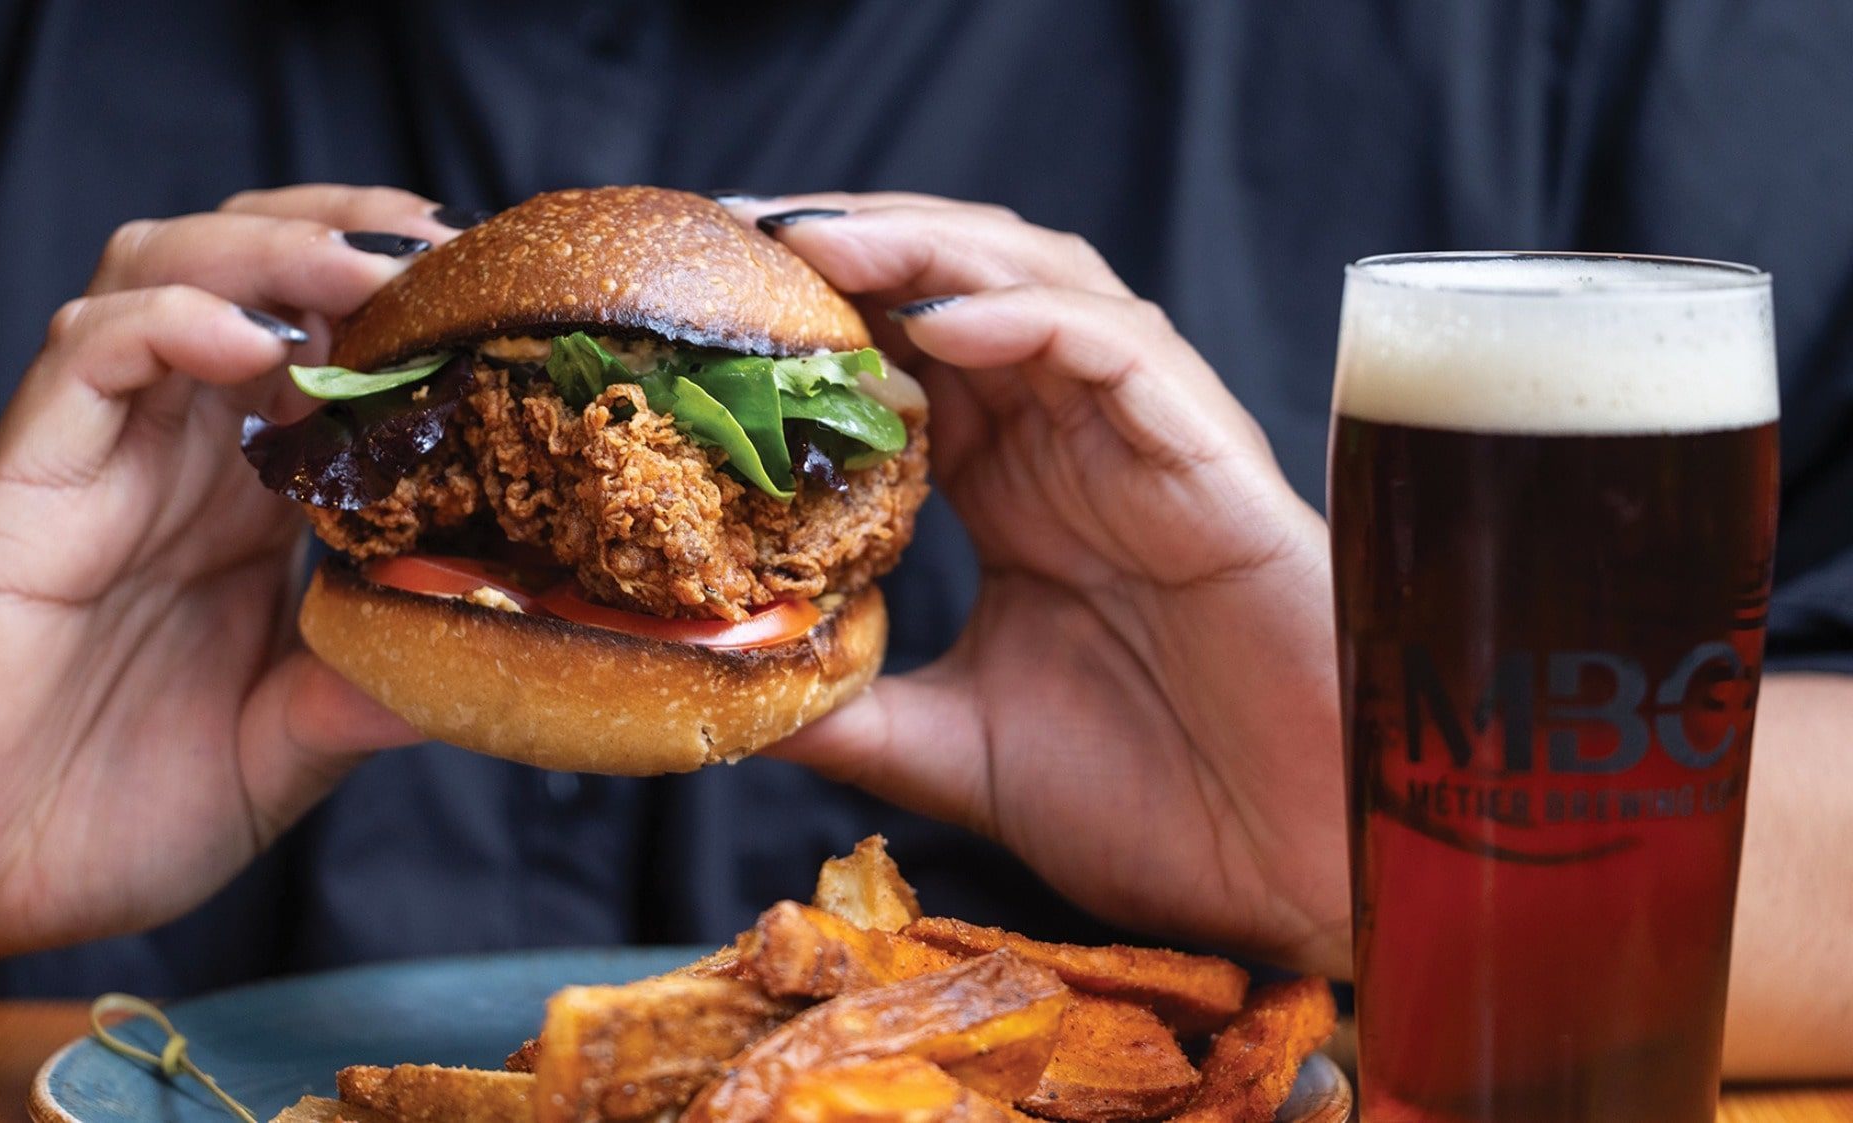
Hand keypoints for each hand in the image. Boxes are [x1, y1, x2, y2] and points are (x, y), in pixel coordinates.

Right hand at [0, 186, 455, 974]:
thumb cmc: (92, 821)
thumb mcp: (269, 760)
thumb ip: (358, 701)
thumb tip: (483, 660)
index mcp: (242, 512)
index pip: (329, 359)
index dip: (408, 315)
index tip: (498, 301)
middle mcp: (176, 465)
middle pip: (254, 279)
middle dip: (350, 236)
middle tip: (449, 249)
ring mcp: (101, 463)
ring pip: (166, 276)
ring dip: (270, 249)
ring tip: (368, 269)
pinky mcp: (26, 488)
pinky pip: (88, 358)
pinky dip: (168, 321)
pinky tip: (253, 340)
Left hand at [736, 195, 1348, 972]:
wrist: (1292, 871)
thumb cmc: (1155, 804)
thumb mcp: (960, 748)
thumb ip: (857, 711)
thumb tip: (733, 686)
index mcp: (1019, 495)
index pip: (909, 364)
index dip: (820, 321)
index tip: (713, 302)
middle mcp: (1075, 450)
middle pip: (962, 294)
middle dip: (859, 251)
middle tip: (748, 233)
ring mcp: (1144, 446)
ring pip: (1041, 289)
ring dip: (934, 254)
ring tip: (826, 243)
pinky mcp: (1209, 466)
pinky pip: (1121, 354)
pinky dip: (1034, 321)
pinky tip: (949, 324)